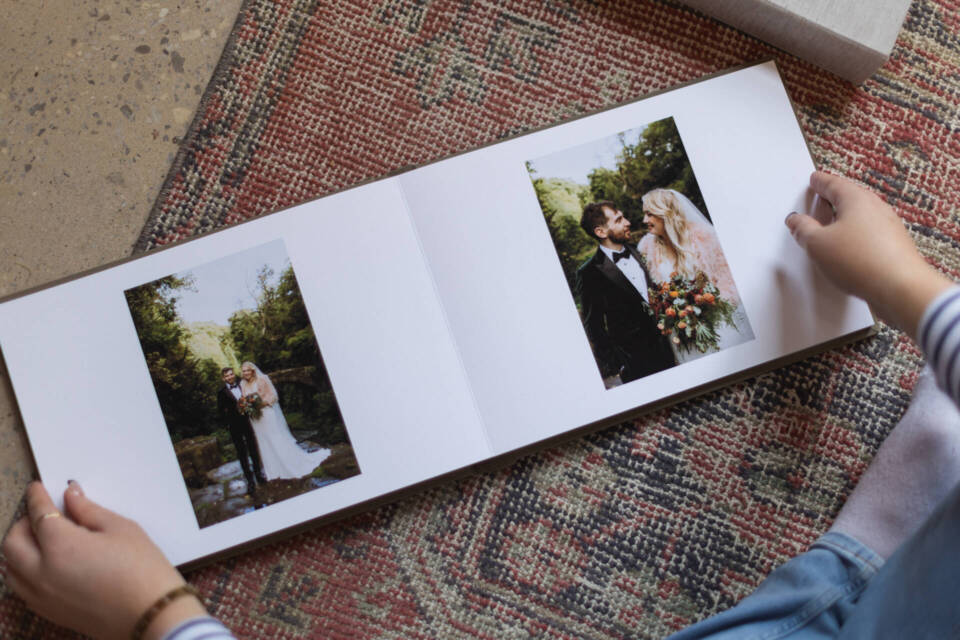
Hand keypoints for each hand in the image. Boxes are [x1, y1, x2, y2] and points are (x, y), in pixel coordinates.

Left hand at [2, 482, 206, 639]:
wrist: (151, 614)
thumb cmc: (142, 569)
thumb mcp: (121, 529)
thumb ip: (89, 511)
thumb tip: (71, 496)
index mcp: (61, 545)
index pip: (38, 514)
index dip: (37, 497)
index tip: (37, 487)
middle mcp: (42, 572)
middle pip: (13, 542)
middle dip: (23, 522)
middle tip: (41, 513)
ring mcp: (42, 595)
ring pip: (11, 568)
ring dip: (19, 548)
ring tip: (41, 539)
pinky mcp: (48, 611)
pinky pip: (21, 588)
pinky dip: (24, 571)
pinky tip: (45, 564)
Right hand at [786, 171, 952, 335]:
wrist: (900, 288)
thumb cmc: (860, 261)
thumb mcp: (817, 244)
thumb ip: (803, 229)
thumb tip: (795, 220)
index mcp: (856, 199)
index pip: (834, 184)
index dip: (820, 182)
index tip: (814, 179)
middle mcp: (876, 208)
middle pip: (850, 197)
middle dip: (833, 198)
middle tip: (820, 198)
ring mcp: (888, 227)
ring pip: (861, 216)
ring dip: (843, 219)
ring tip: (828, 227)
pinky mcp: (893, 246)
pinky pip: (869, 233)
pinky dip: (855, 235)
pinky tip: (846, 248)